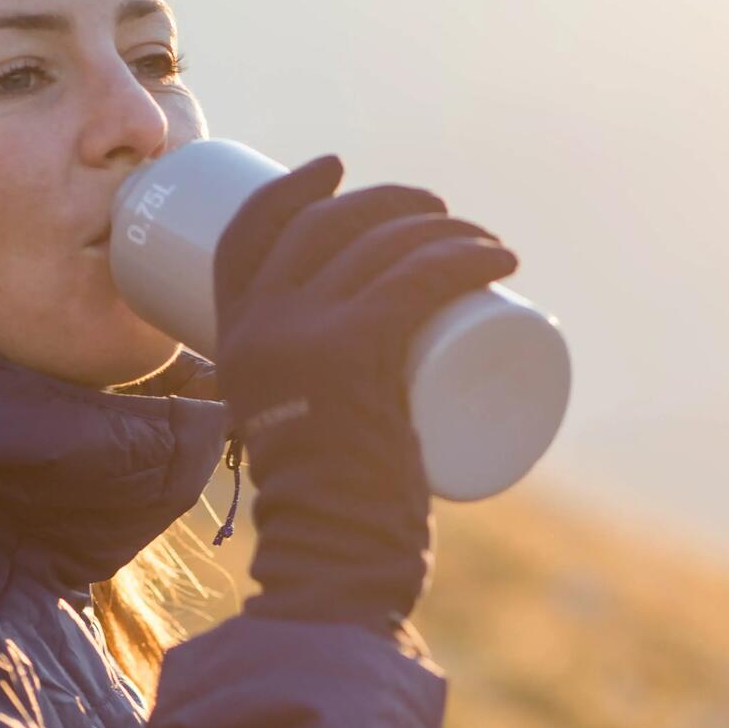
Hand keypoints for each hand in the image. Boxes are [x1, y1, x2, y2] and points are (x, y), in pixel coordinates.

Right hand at [212, 156, 519, 632]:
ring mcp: (306, 339)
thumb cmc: (327, 510)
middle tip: (437, 215)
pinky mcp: (356, 356)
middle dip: (387, 202)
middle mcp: (260, 328)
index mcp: (231, 339)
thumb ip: (301, 400)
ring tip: (482, 242)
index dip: (293, 189)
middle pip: (325, 227)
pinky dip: (463, 259)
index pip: (249, 232)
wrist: (333, 558)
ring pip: (380, 248)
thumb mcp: (292, 432)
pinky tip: (497, 256)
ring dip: (443, 227)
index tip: (338, 169)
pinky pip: (415, 280)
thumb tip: (346, 374)